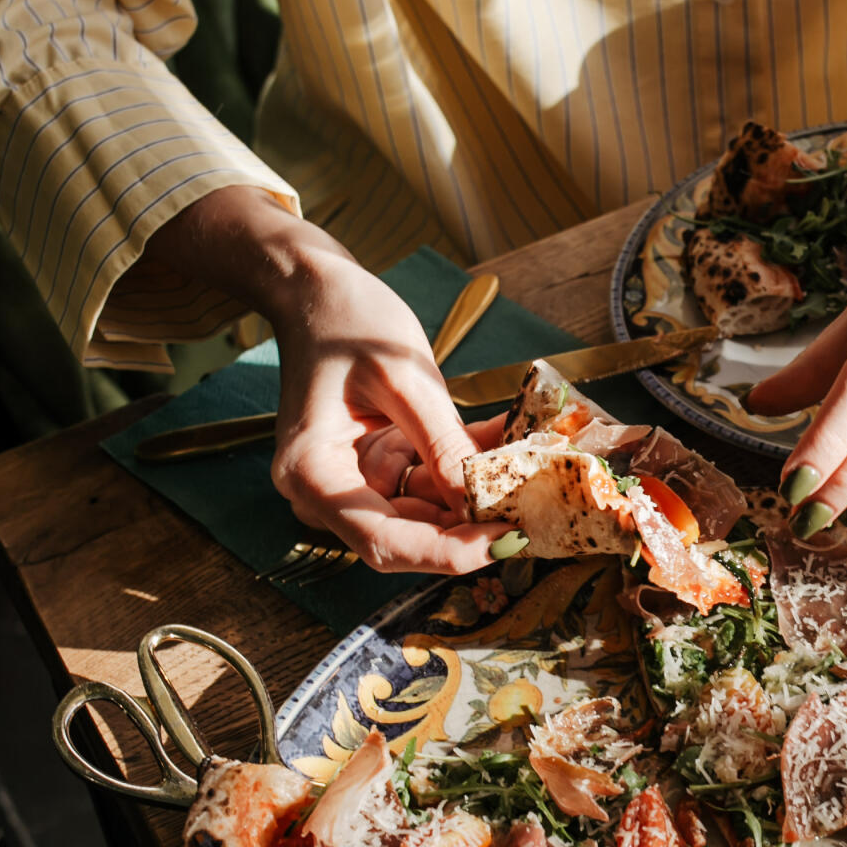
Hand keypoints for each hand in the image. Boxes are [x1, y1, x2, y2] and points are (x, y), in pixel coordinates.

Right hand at [133, 189, 511, 573]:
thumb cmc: (348, 322)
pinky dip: (468, 469)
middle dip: (471, 529)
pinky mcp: (378, 467)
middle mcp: (327, 492)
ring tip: (532, 471)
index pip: (382, 542)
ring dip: (479, 498)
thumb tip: (482, 502)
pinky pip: (430, 483)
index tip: (503, 541)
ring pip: (427, 514)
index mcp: (312, 475)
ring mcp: (354, 482)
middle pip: (407, 537)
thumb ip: (442, 443)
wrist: (317, 292)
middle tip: (534, 515)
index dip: (445, 554)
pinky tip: (510, 445)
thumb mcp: (404, 377)